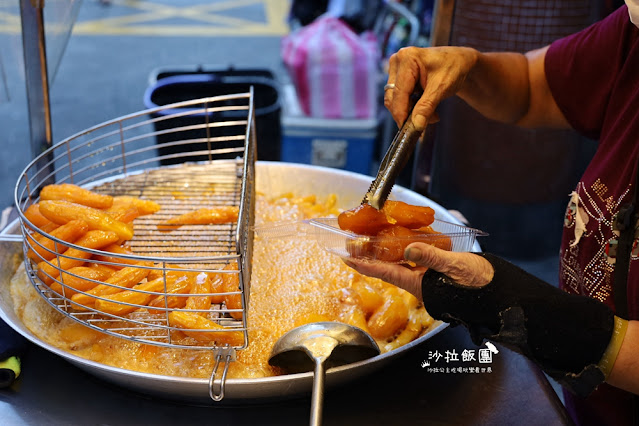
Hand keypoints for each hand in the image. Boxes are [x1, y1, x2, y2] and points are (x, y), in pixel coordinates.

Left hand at [343, 243, 493, 299]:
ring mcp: (426, 278)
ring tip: (370, 239)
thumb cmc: (478, 283)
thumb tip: (408, 249)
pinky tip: (403, 239)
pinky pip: (415, 261)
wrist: (498, 292)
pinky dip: (405, 249)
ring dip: (384, 251)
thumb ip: (431, 257)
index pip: (383, 272)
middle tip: (351, 244)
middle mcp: (417, 281)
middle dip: (368, 256)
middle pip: (386, 267)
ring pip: (399, 263)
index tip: (345, 257)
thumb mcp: (454, 267)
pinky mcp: (436, 273)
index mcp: (417, 283)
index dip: (363, 264)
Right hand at [384, 46, 479, 130]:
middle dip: (407, 113)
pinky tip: (425, 107)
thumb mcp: (442, 88)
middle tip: (424, 123)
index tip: (408, 130)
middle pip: (393, 97)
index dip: (402, 113)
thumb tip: (416, 125)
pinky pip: (398, 98)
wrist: (459, 62)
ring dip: (410, 111)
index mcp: (407, 58)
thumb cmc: (453, 68)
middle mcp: (398, 61)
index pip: (399, 93)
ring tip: (431, 114)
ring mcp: (396, 68)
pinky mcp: (398, 76)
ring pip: (395, 100)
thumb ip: (427, 106)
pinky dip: (411, 107)